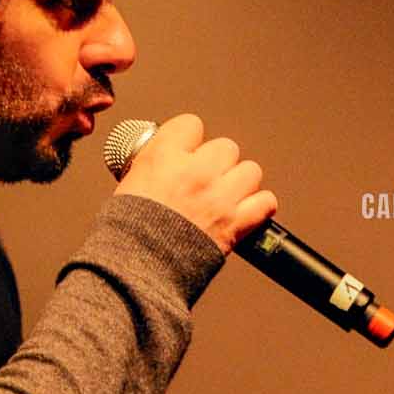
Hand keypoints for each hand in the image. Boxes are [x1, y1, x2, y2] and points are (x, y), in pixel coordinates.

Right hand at [113, 112, 276, 253]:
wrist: (139, 268)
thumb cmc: (127, 231)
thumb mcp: (129, 184)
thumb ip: (152, 164)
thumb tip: (161, 157)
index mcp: (165, 158)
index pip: (191, 125)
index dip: (189, 138)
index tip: (187, 150)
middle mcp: (196, 172)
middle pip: (225, 147)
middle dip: (217, 162)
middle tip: (205, 179)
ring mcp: (220, 197)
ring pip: (250, 171)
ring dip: (240, 182)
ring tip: (226, 195)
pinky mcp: (236, 223)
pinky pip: (266, 202)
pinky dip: (259, 207)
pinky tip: (245, 212)